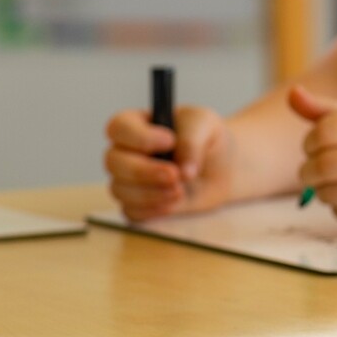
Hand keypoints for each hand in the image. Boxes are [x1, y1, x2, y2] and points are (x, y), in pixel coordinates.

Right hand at [103, 104, 233, 220]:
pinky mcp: (138, 204)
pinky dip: (152, 210)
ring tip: (181, 191)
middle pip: (113, 162)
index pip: (118, 127)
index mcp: (136, 124)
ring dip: (150, 193)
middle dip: (143, 171)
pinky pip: (131, 212)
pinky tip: (173, 204)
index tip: (169, 142)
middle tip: (175, 175)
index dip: (139, 137)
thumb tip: (183, 172)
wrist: (222, 169)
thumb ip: (192, 140)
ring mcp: (128, 180)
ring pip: (119, 189)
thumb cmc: (208, 139)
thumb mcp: (205, 124)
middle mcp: (125, 152)